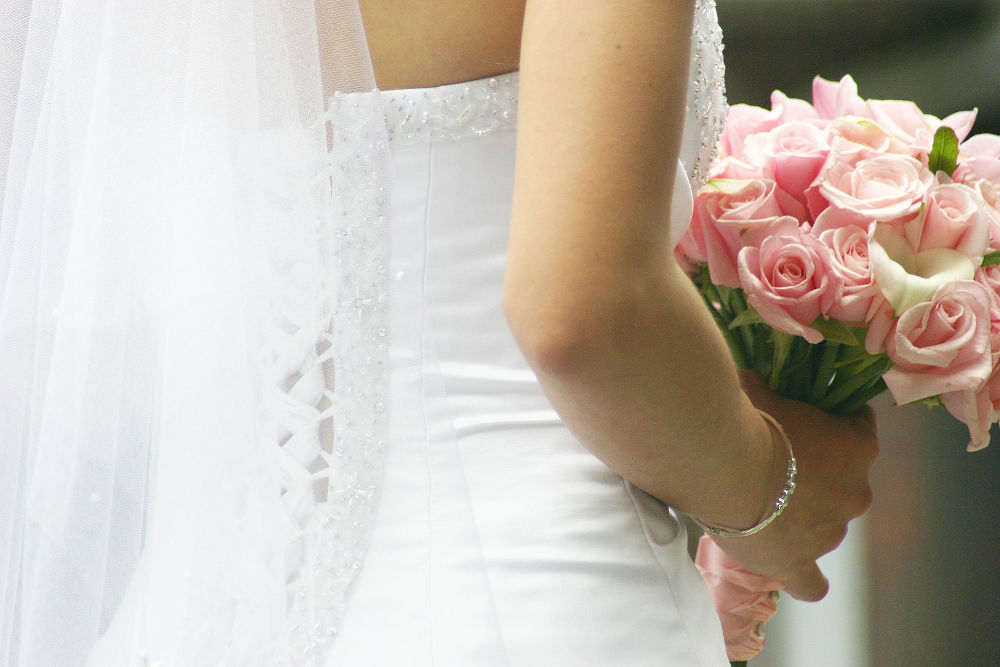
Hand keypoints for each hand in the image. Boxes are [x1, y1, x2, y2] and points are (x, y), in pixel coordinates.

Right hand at [711, 370, 877, 600]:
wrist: (723, 461)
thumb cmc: (748, 417)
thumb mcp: (763, 390)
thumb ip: (770, 390)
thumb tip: (752, 382)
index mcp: (858, 446)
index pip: (858, 429)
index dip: (832, 424)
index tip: (805, 420)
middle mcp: (855, 492)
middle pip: (844, 481)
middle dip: (817, 473)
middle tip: (774, 461)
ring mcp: (828, 533)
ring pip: (825, 524)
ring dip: (802, 514)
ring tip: (759, 503)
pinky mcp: (798, 563)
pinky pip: (811, 582)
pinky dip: (805, 579)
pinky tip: (793, 570)